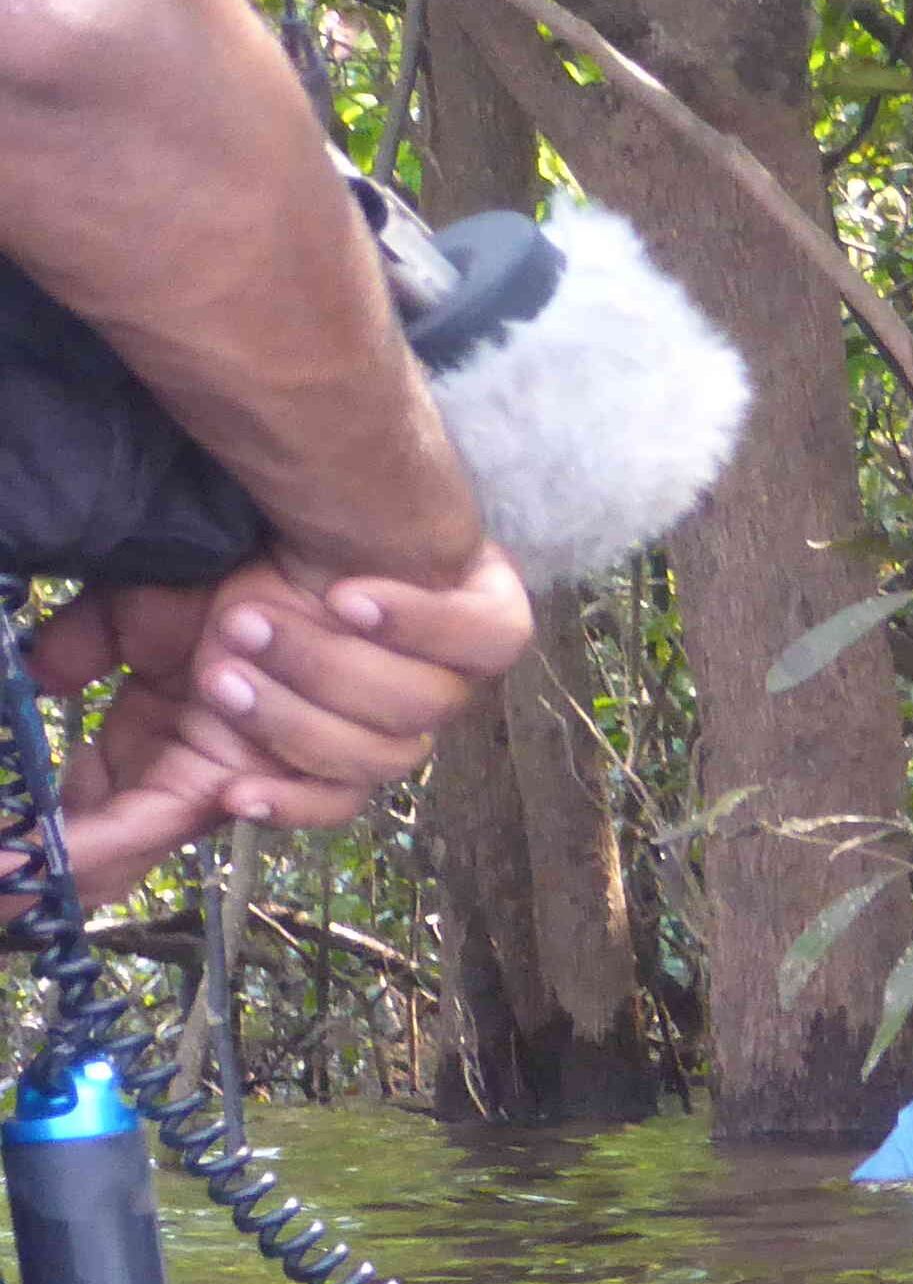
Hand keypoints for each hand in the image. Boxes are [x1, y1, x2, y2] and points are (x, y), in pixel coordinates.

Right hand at [32, 544, 531, 896]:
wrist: (320, 472)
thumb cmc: (234, 553)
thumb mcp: (148, 613)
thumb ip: (100, 655)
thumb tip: (50, 680)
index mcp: (299, 740)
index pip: (295, 807)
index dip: (269, 811)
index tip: (213, 795)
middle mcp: (377, 723)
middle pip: (355, 774)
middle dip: (285, 720)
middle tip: (221, 662)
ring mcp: (442, 677)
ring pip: (411, 719)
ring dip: (331, 669)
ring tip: (263, 611)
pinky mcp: (491, 623)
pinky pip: (489, 647)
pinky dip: (425, 625)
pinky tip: (358, 598)